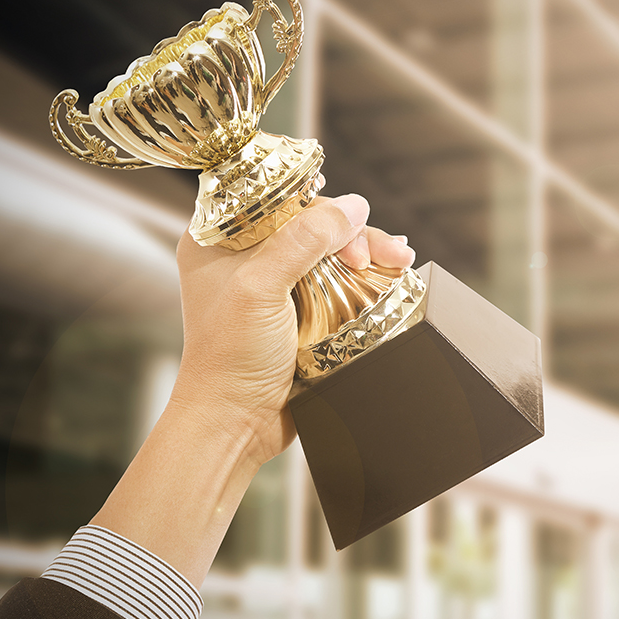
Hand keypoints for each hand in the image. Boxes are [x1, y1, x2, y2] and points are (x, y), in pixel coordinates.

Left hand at [169, 191, 415, 467]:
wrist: (236, 423)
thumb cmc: (230, 358)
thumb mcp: (261, 287)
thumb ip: (304, 240)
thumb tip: (355, 206)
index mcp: (217, 239)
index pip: (276, 196)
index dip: (317, 204)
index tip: (347, 224)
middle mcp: (244, 256)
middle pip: (310, 222)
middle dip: (351, 232)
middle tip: (381, 253)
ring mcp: (274, 285)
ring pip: (329, 251)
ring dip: (367, 253)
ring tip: (401, 261)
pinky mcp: (299, 312)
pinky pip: (337, 282)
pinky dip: (365, 277)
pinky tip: (392, 273)